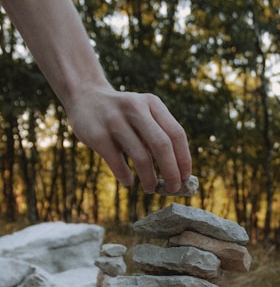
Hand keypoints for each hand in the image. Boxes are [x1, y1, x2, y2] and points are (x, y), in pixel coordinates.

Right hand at [67, 86, 191, 192]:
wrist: (85, 97)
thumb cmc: (124, 116)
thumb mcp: (144, 116)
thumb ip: (158, 137)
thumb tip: (178, 174)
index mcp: (152, 104)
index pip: (177, 133)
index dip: (184, 158)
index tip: (186, 178)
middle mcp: (135, 108)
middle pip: (162, 145)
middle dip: (171, 172)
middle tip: (173, 189)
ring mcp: (115, 120)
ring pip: (141, 156)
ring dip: (150, 178)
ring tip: (151, 188)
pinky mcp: (97, 134)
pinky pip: (117, 162)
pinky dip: (126, 176)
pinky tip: (129, 181)